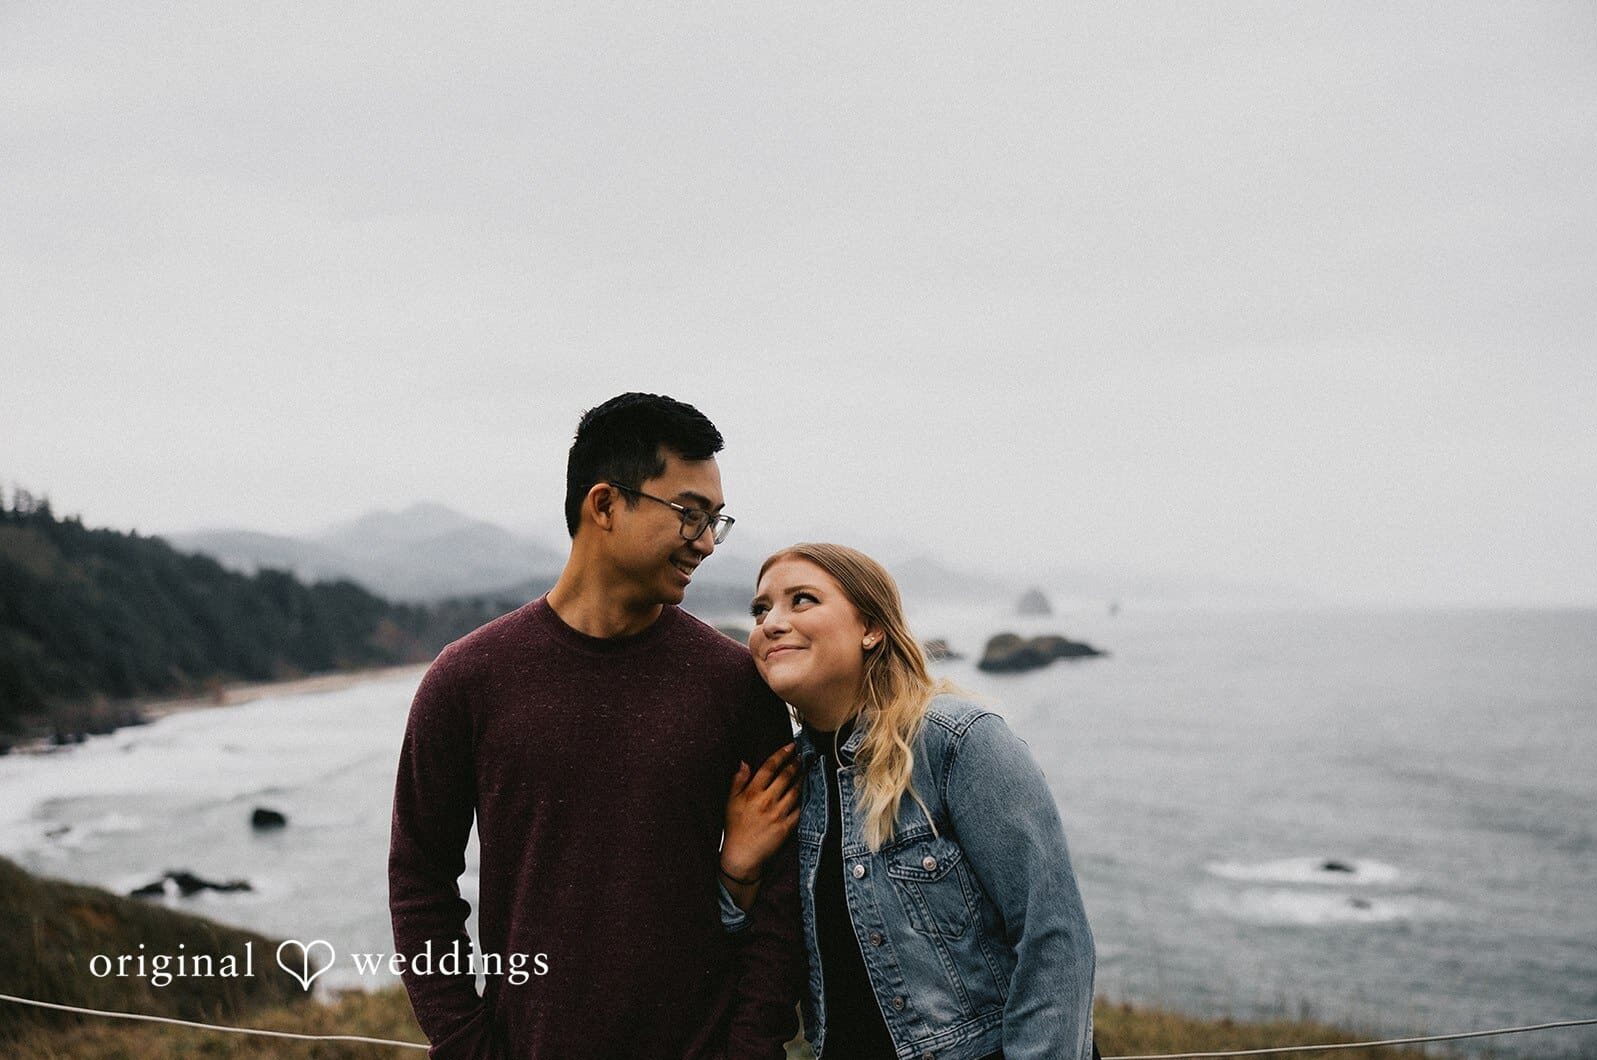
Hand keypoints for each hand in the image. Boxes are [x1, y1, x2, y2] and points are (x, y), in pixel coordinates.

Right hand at [721, 743, 799, 882]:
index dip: (781, 754)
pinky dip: (802, 800)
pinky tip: (803, 794)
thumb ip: (738, 780)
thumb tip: (744, 762)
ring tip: (803, 772)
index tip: (790, 746)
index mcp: (752, 793)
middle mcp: (766, 801)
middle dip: (795, 764)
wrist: (742, 855)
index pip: (769, 767)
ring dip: (800, 779)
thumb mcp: (730, 802)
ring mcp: (778, 814)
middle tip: (800, 757)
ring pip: (795, 791)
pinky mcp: (787, 827)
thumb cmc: (735, 827)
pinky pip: (798, 809)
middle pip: (785, 776)